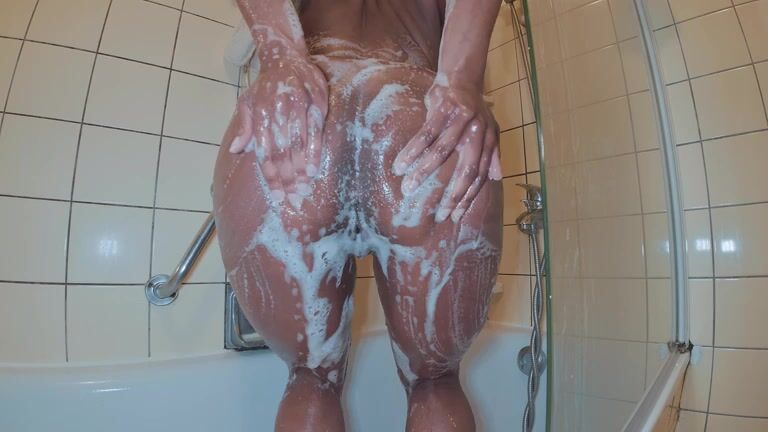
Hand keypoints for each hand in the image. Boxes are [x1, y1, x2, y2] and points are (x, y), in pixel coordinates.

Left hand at [228, 46, 327, 203]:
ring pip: (298, 144)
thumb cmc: (265, 85)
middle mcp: (278, 112)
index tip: (278, 198)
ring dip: (300, 170)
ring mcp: (297, 107)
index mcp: (260, 115)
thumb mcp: (247, 102)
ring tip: (303, 190)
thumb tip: (235, 151)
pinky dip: (314, 152)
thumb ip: (244, 128)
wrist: (286, 56)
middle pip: (282, 153)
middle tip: (294, 200)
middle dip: (287, 179)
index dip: (271, 177)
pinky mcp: (315, 103)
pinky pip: (315, 132)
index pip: (265, 153)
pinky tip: (314, 168)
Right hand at [393, 78, 501, 222]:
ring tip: (408, 188)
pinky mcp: (443, 109)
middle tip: (438, 214)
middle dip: (451, 195)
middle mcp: (477, 133)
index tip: (454, 216)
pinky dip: (412, 150)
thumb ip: (493, 154)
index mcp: (488, 141)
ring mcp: (460, 121)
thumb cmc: (473, 109)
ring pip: (440, 153)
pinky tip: (400, 164)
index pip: (479, 176)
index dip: (468, 198)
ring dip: (423, 172)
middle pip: (465, 170)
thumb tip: (496, 178)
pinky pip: (425, 134)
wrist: (462, 77)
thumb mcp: (490, 130)